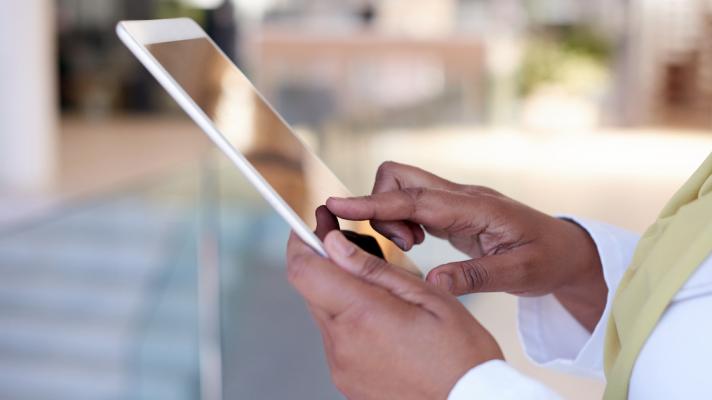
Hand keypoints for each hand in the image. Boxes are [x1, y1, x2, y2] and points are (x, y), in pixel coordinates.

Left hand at [286, 208, 502, 399]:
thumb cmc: (461, 353)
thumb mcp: (427, 297)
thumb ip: (374, 269)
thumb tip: (332, 243)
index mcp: (362, 314)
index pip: (304, 269)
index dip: (302, 239)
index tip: (317, 222)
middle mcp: (342, 343)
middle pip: (311, 288)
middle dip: (327, 262)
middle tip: (353, 245)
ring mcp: (341, 366)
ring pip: (324, 313)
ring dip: (341, 293)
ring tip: (381, 293)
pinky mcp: (346, 380)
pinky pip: (336, 339)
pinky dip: (350, 321)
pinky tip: (382, 322)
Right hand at [326, 162, 605, 330]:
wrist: (567, 249)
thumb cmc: (547, 259)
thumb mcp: (519, 274)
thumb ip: (475, 277)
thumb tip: (432, 283)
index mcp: (474, 208)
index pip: (413, 199)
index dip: (372, 202)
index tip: (336, 204)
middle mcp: (460, 197)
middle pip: (400, 177)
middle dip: (380, 204)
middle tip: (401, 243)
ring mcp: (455, 201)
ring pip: (403, 189)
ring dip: (391, 214)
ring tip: (409, 247)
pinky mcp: (452, 211)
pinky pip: (412, 204)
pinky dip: (401, 219)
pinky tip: (413, 243)